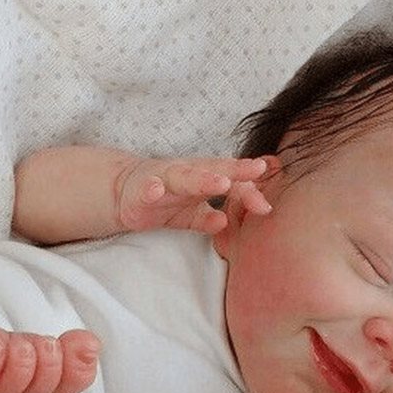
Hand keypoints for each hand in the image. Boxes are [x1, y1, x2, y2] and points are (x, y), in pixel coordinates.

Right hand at [116, 155, 272, 233]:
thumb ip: (209, 217)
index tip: (267, 203)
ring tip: (221, 183)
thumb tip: (226, 222)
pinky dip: (152, 189)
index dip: (249, 190)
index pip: (231, 181)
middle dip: (235, 170)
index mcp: (203, 177)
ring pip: (185, 177)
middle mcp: (187, 173)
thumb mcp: (190, 212)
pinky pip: (148, 190)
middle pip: (214, 170)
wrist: (125, 192)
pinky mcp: (141, 192)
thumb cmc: (166, 199)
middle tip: (256, 170)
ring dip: (203, 179)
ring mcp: (164, 179)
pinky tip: (157, 190)